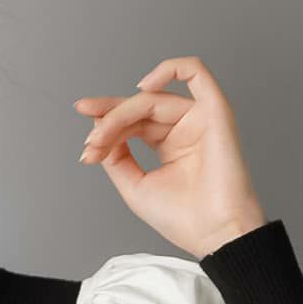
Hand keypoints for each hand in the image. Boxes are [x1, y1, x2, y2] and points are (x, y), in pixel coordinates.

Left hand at [74, 55, 266, 258]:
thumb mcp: (135, 187)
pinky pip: (195, 72)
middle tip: (91, 141)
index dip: (106, 129)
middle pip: (139, 109)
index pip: (133, 124)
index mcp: (170, 145)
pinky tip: (142, 86)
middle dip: (108, 121)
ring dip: (121, 113)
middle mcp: (184, 128)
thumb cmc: (184, 219)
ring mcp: (199, 118)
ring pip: (153, 99)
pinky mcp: (215, 110)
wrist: (215, 234)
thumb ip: (117, 158)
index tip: (86, 147)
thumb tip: (99, 134)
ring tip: (102, 135)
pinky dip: (168, 69)